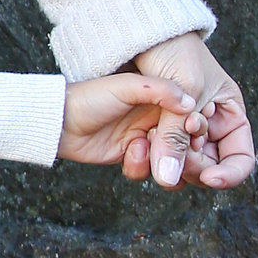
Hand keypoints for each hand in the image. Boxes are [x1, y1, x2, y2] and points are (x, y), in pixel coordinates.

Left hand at [59, 70, 210, 178]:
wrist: (58, 121)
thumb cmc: (90, 96)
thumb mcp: (127, 87)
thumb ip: (160, 90)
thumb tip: (190, 104)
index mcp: (164, 96)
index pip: (195, 116)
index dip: (198, 127)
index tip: (194, 128)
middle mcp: (159, 118)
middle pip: (188, 144)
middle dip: (185, 150)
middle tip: (177, 147)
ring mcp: (147, 138)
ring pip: (172, 162)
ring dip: (165, 159)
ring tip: (147, 144)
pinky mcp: (132, 156)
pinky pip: (149, 171)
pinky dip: (142, 164)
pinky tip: (130, 150)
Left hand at [129, 31, 254, 190]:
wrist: (136, 35)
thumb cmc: (174, 52)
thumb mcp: (185, 92)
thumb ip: (177, 136)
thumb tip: (170, 177)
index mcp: (228, 116)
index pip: (241, 158)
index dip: (230, 174)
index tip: (209, 178)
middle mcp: (206, 129)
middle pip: (208, 170)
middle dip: (191, 166)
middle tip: (170, 146)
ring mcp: (178, 134)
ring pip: (180, 170)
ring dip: (167, 162)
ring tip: (152, 134)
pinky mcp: (153, 137)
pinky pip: (155, 162)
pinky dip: (147, 159)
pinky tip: (138, 140)